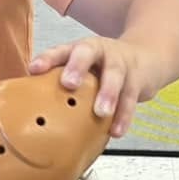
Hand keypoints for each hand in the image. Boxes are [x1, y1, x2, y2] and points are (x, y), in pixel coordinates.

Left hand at [27, 38, 178, 137]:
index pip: (60, 51)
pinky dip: (124, 116)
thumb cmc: (104, 68)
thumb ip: (61, 82)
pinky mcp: (137, 80)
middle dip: (78, 67)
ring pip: (115, 76)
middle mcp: (100, 52)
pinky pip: (131, 98)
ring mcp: (120, 64)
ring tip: (101, 112)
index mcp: (80, 49)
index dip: (47, 59)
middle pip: (87, 53)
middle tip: (69, 84)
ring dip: (108, 94)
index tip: (34, 69)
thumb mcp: (84, 68)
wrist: (148, 57)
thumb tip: (30, 111)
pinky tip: (116, 130)